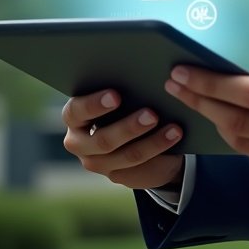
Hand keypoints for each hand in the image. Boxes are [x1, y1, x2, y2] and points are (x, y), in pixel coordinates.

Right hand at [61, 90, 184, 190]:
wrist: (131, 131)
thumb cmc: (122, 100)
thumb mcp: (120, 93)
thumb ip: (121, 87)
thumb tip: (140, 73)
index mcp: (74, 116)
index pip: (76, 111)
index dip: (94, 105)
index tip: (116, 96)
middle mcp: (79, 142)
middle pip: (103, 140)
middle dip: (129, 127)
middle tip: (152, 114)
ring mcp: (97, 162)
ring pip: (126, 155)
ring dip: (153, 142)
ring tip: (174, 128)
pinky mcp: (116, 175)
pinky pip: (140, 166)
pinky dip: (159, 149)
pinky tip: (174, 136)